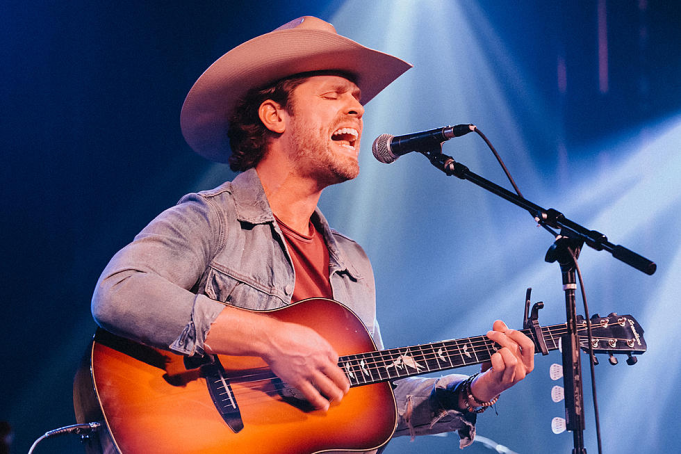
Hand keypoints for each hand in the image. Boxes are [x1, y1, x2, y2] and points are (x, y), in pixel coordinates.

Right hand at [204, 306, 349, 411]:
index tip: (334, 369)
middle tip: (345, 388)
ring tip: (339, 398)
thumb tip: (321, 349)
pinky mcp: (298, 381)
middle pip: (337, 375)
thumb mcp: (309, 333)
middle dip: (343, 383)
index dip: (335, 365)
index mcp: (323, 347)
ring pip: (328, 386)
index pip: (335, 358)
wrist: (273, 339)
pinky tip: (324, 406)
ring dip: (335, 394)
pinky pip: (312, 394)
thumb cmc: (287, 333)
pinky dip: (319, 401)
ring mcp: (310, 371)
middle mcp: (320, 360)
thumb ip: (317, 343)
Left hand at [469, 320, 534, 402]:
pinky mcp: (500, 381)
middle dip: (501, 337)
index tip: (505, 331)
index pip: (529, 345)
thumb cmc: (495, 366)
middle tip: (490, 334)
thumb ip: (501, 335)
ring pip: (511, 358)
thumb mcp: (499, 349)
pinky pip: (500, 366)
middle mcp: (523, 371)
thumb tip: (499, 323)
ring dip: (499, 349)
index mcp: (527, 362)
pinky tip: (491, 357)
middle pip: (516, 348)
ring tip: (493, 351)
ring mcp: (512, 377)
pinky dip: (494, 358)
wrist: (484, 386)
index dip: (517, 334)